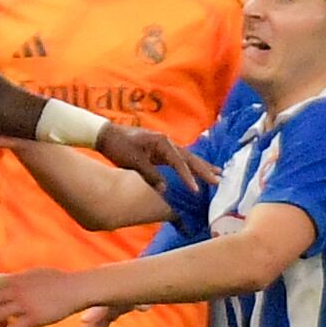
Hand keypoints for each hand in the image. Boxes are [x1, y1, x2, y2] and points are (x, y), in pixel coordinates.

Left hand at [93, 121, 218, 191]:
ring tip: (217, 173)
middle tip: (219, 179)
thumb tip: (165, 190)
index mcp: (162, 143)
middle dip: (204, 169)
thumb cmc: (119, 146)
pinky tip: (198, 170)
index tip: (197, 190)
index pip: (179, 163)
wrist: (107, 135)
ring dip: (201, 166)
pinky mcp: (161, 151)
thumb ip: (150, 175)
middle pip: (190, 157)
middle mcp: (167, 142)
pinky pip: (179, 160)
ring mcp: (165, 146)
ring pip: (187, 157)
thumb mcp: (134, 162)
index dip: (188, 177)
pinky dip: (190, 166)